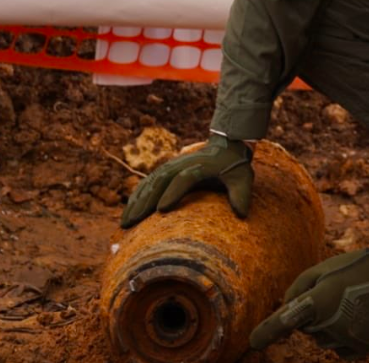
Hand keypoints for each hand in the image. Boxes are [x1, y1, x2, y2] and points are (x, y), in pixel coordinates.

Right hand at [119, 134, 252, 227]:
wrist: (226, 145)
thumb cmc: (235, 165)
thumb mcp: (243, 178)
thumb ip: (241, 194)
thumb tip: (242, 214)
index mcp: (199, 166)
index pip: (183, 179)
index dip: (173, 193)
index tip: (161, 210)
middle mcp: (181, 165)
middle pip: (159, 182)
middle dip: (144, 203)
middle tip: (131, 224)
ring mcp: (172, 166)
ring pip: (149, 183)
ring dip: (136, 202)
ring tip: (124, 223)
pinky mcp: (167, 170)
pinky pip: (148, 183)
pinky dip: (137, 195)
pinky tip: (129, 210)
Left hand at [249, 246, 368, 358]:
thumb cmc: (357, 267)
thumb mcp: (324, 268)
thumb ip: (299, 287)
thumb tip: (285, 306)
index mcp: (316, 301)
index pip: (283, 321)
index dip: (266, 332)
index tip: (254, 341)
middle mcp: (328, 324)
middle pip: (307, 328)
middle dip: (314, 315)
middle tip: (335, 295)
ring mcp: (345, 338)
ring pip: (323, 340)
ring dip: (329, 327)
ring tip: (350, 304)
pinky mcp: (361, 347)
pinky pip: (341, 350)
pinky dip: (344, 339)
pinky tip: (357, 321)